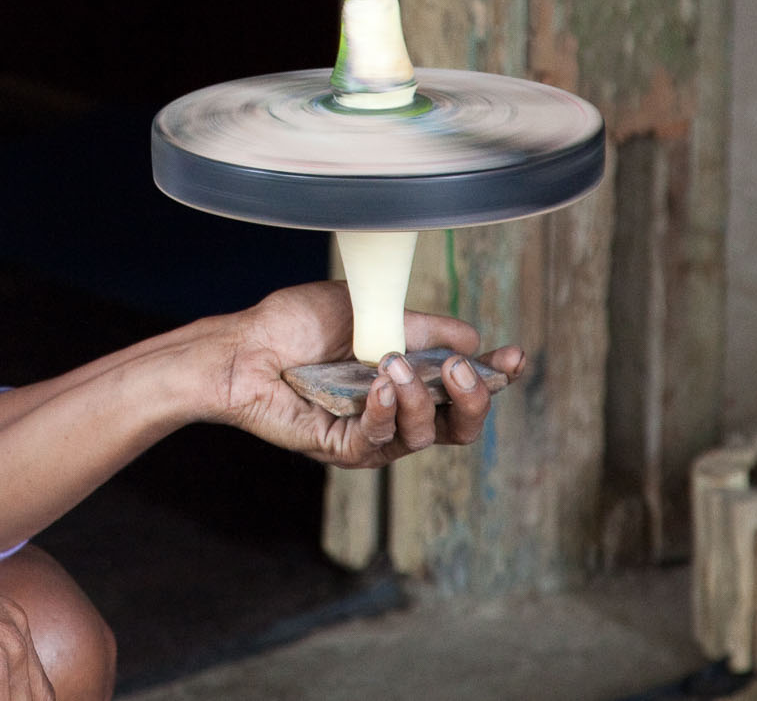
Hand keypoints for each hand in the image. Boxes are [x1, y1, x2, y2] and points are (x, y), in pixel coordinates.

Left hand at [207, 281, 526, 468]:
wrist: (241, 345)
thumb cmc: (293, 323)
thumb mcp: (365, 308)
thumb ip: (417, 325)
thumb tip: (470, 335)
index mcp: (406, 374)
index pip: (463, 386)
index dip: (495, 375)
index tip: (515, 356)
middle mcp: (395, 408)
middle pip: (459, 425)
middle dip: (474, 399)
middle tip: (461, 369)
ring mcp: (371, 431)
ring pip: (424, 435)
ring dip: (418, 399)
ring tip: (394, 366)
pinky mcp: (342, 448)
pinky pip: (378, 440)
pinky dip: (385, 412)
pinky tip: (379, 386)